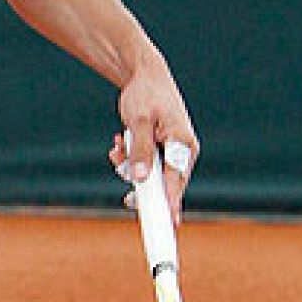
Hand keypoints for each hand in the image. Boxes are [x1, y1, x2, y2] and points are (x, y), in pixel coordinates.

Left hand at [108, 68, 197, 223]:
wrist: (144, 76)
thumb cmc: (146, 95)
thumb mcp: (140, 121)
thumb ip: (140, 150)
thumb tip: (140, 179)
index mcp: (183, 144)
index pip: (177, 180)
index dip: (171, 204)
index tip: (169, 224)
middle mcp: (181, 151)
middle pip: (164, 184)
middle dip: (141, 186)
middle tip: (127, 199)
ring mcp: (170, 153)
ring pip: (149, 175)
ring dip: (129, 167)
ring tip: (118, 148)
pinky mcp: (158, 151)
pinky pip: (142, 166)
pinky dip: (127, 159)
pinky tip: (118, 144)